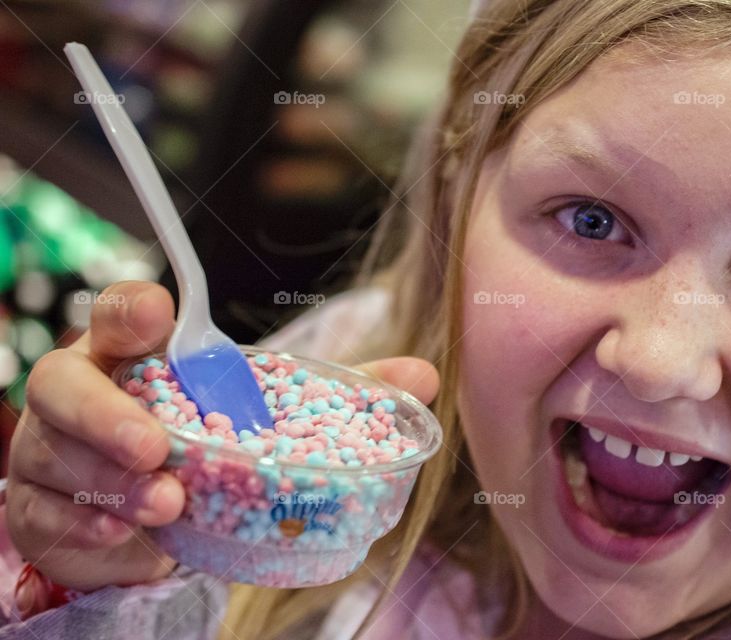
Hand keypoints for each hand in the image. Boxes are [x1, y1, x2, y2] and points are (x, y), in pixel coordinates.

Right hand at [6, 280, 438, 590]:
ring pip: (52, 461)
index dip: (131, 310)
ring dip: (111, 486)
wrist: (160, 517)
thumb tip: (422, 380)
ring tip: (167, 507)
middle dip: (107, 417)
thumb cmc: (214, 445)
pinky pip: (54, 527)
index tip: (162, 318)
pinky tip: (143, 546)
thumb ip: (344, 395)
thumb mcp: (274, 415)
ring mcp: (55, 457)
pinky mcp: (47, 517)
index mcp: (137, 357)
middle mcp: (85, 395)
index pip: (118, 314)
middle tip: (158, 449)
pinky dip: (100, 539)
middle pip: (61, 386)